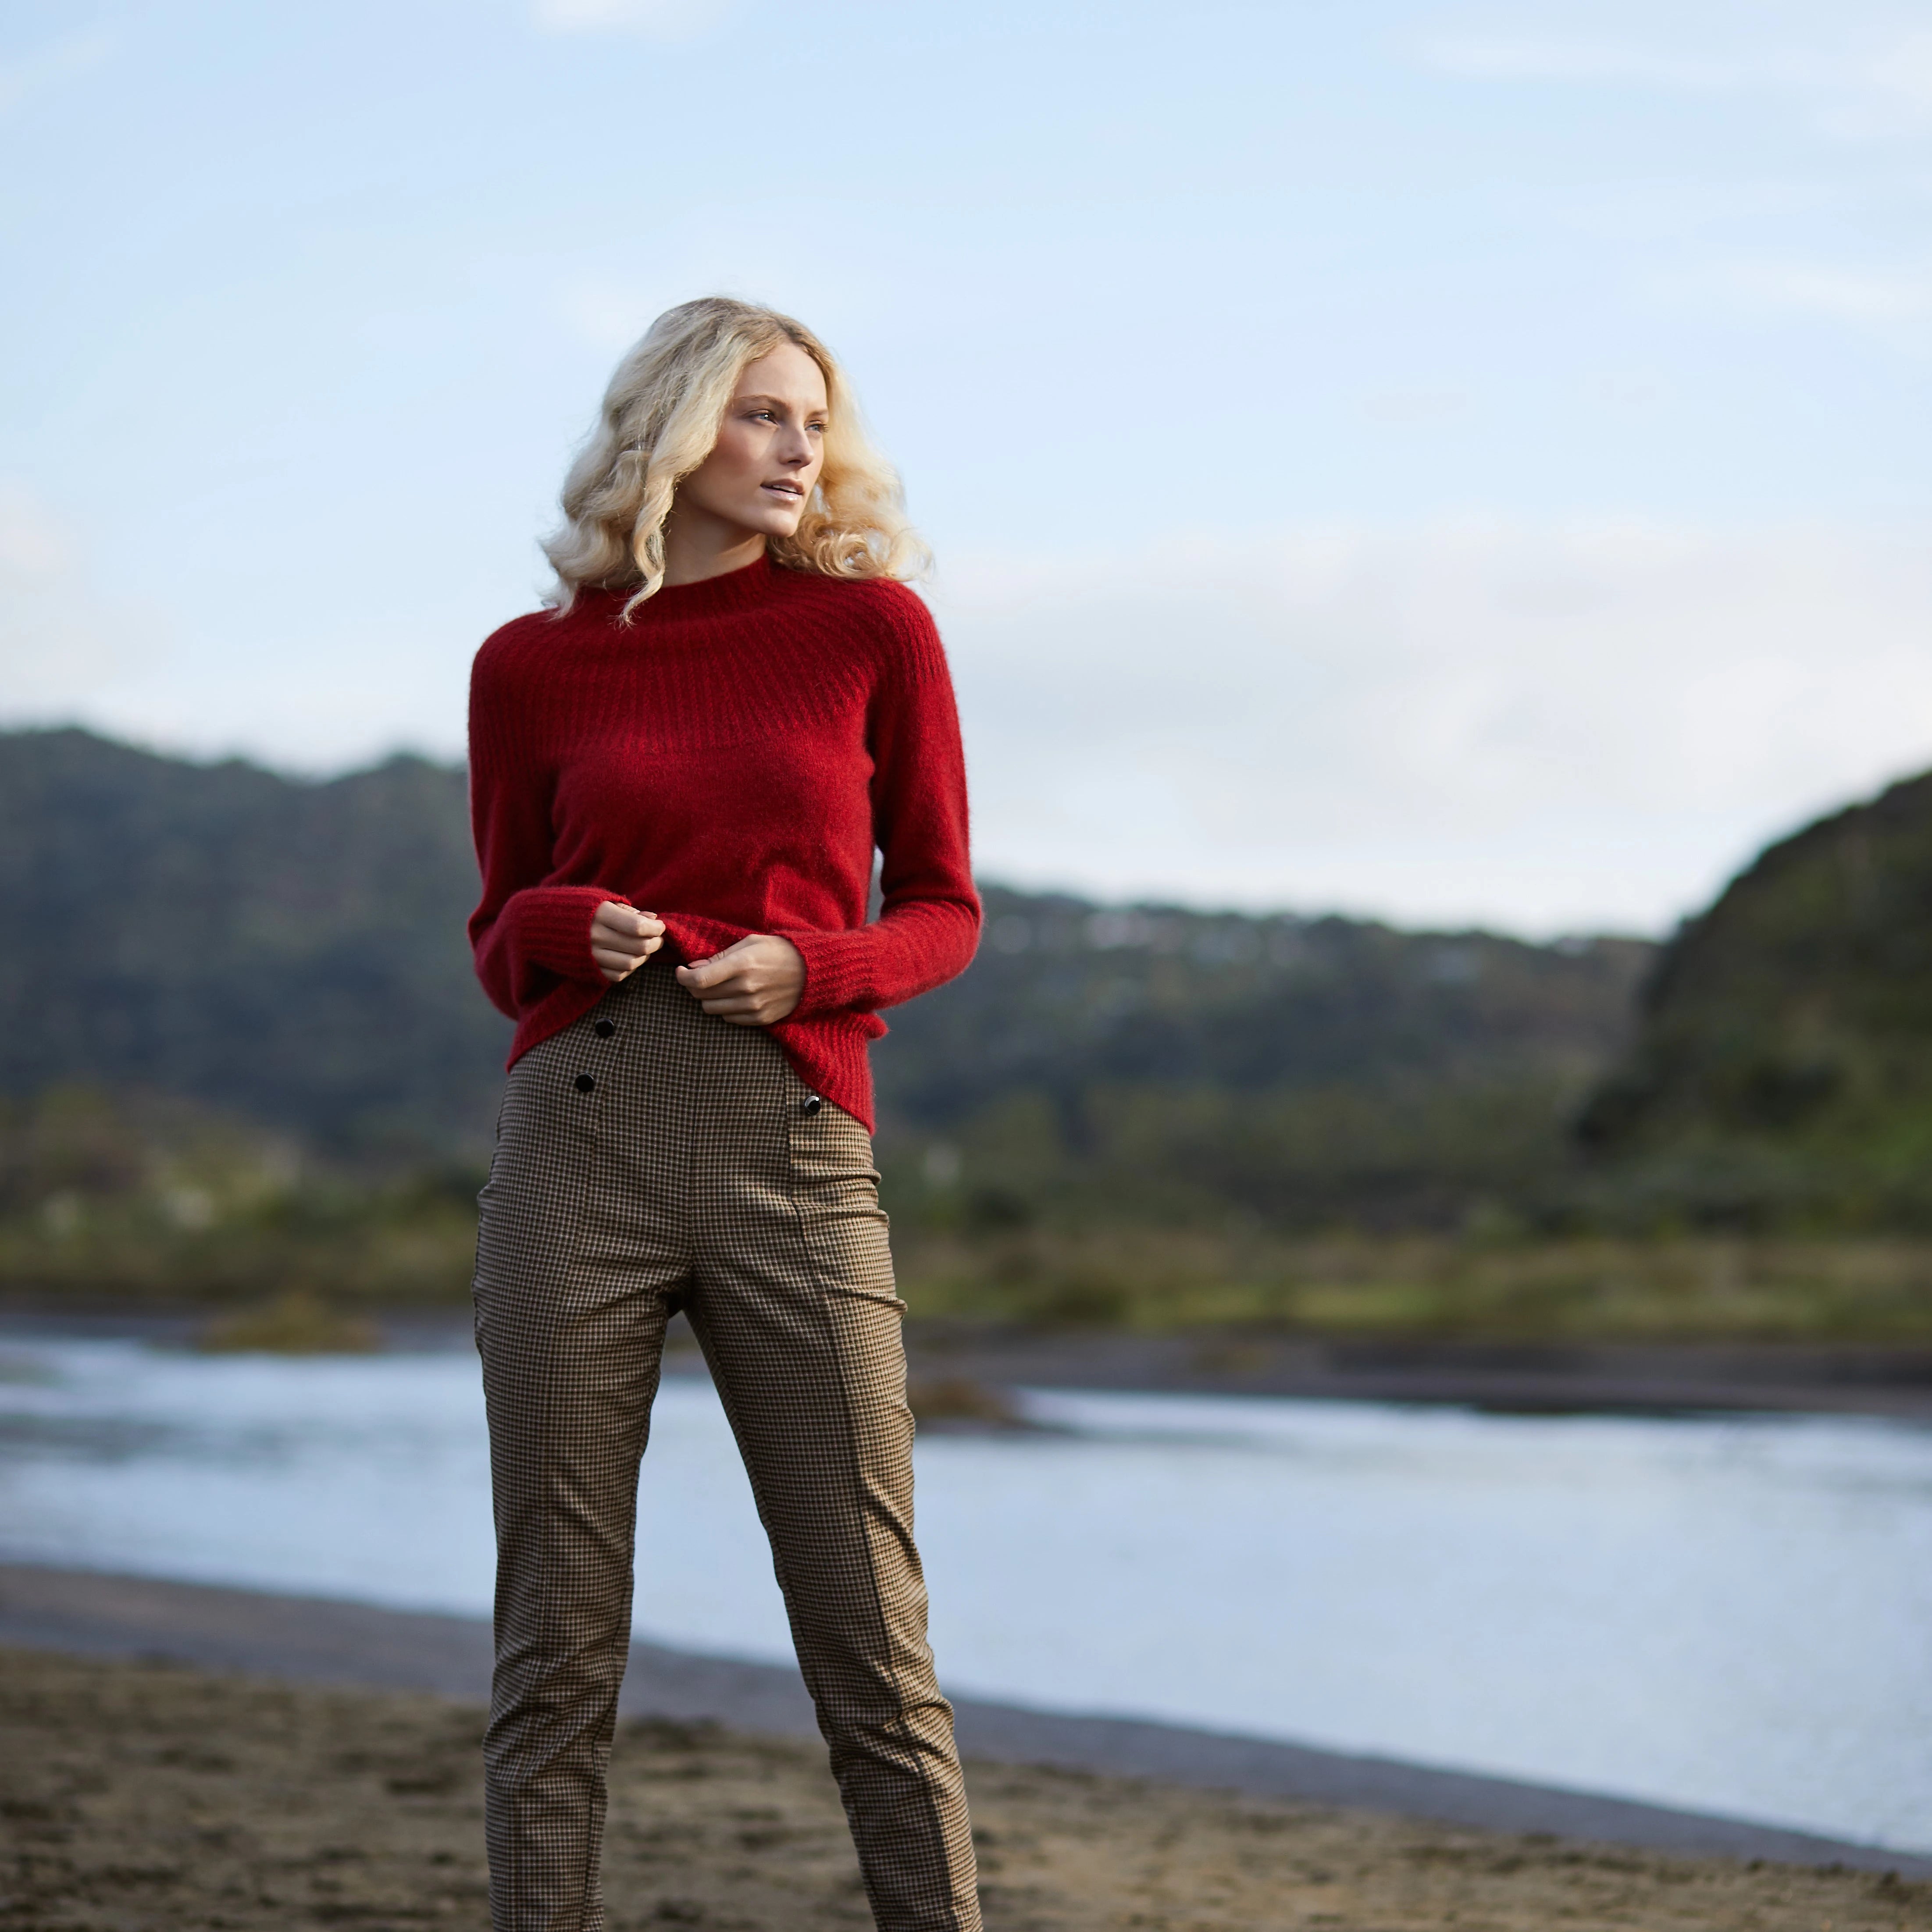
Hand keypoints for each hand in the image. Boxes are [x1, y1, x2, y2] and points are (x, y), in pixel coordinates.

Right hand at [590, 902, 664, 983]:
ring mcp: (592, 956)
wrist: (554, 925)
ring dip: (645, 956)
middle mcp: (595, 936)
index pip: (638, 926)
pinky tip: (630, 956)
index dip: (655, 928)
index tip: (659, 926)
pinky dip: (630, 967)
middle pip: (639, 947)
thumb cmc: (586, 910)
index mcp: (601, 914)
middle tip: (658, 938)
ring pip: (632, 963)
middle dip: (656, 943)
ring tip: (645, 947)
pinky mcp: (591, 970)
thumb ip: (631, 911)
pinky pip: (619, 974)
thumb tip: (653, 917)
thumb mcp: (606, 903)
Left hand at [676, 935, 804, 1025]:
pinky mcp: (760, 1019)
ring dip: (709, 998)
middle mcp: (746, 988)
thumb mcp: (750, 942)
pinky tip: (735, 996)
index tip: (681, 971)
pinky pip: (729, 1019)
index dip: (683, 977)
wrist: (813, 972)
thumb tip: (694, 967)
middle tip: (701, 976)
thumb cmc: (779, 951)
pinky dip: (725, 1008)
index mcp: (742, 965)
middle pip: (702, 995)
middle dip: (695, 985)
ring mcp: (753, 1006)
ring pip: (712, 1009)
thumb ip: (720, 956)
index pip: (699, 979)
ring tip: (719, 986)